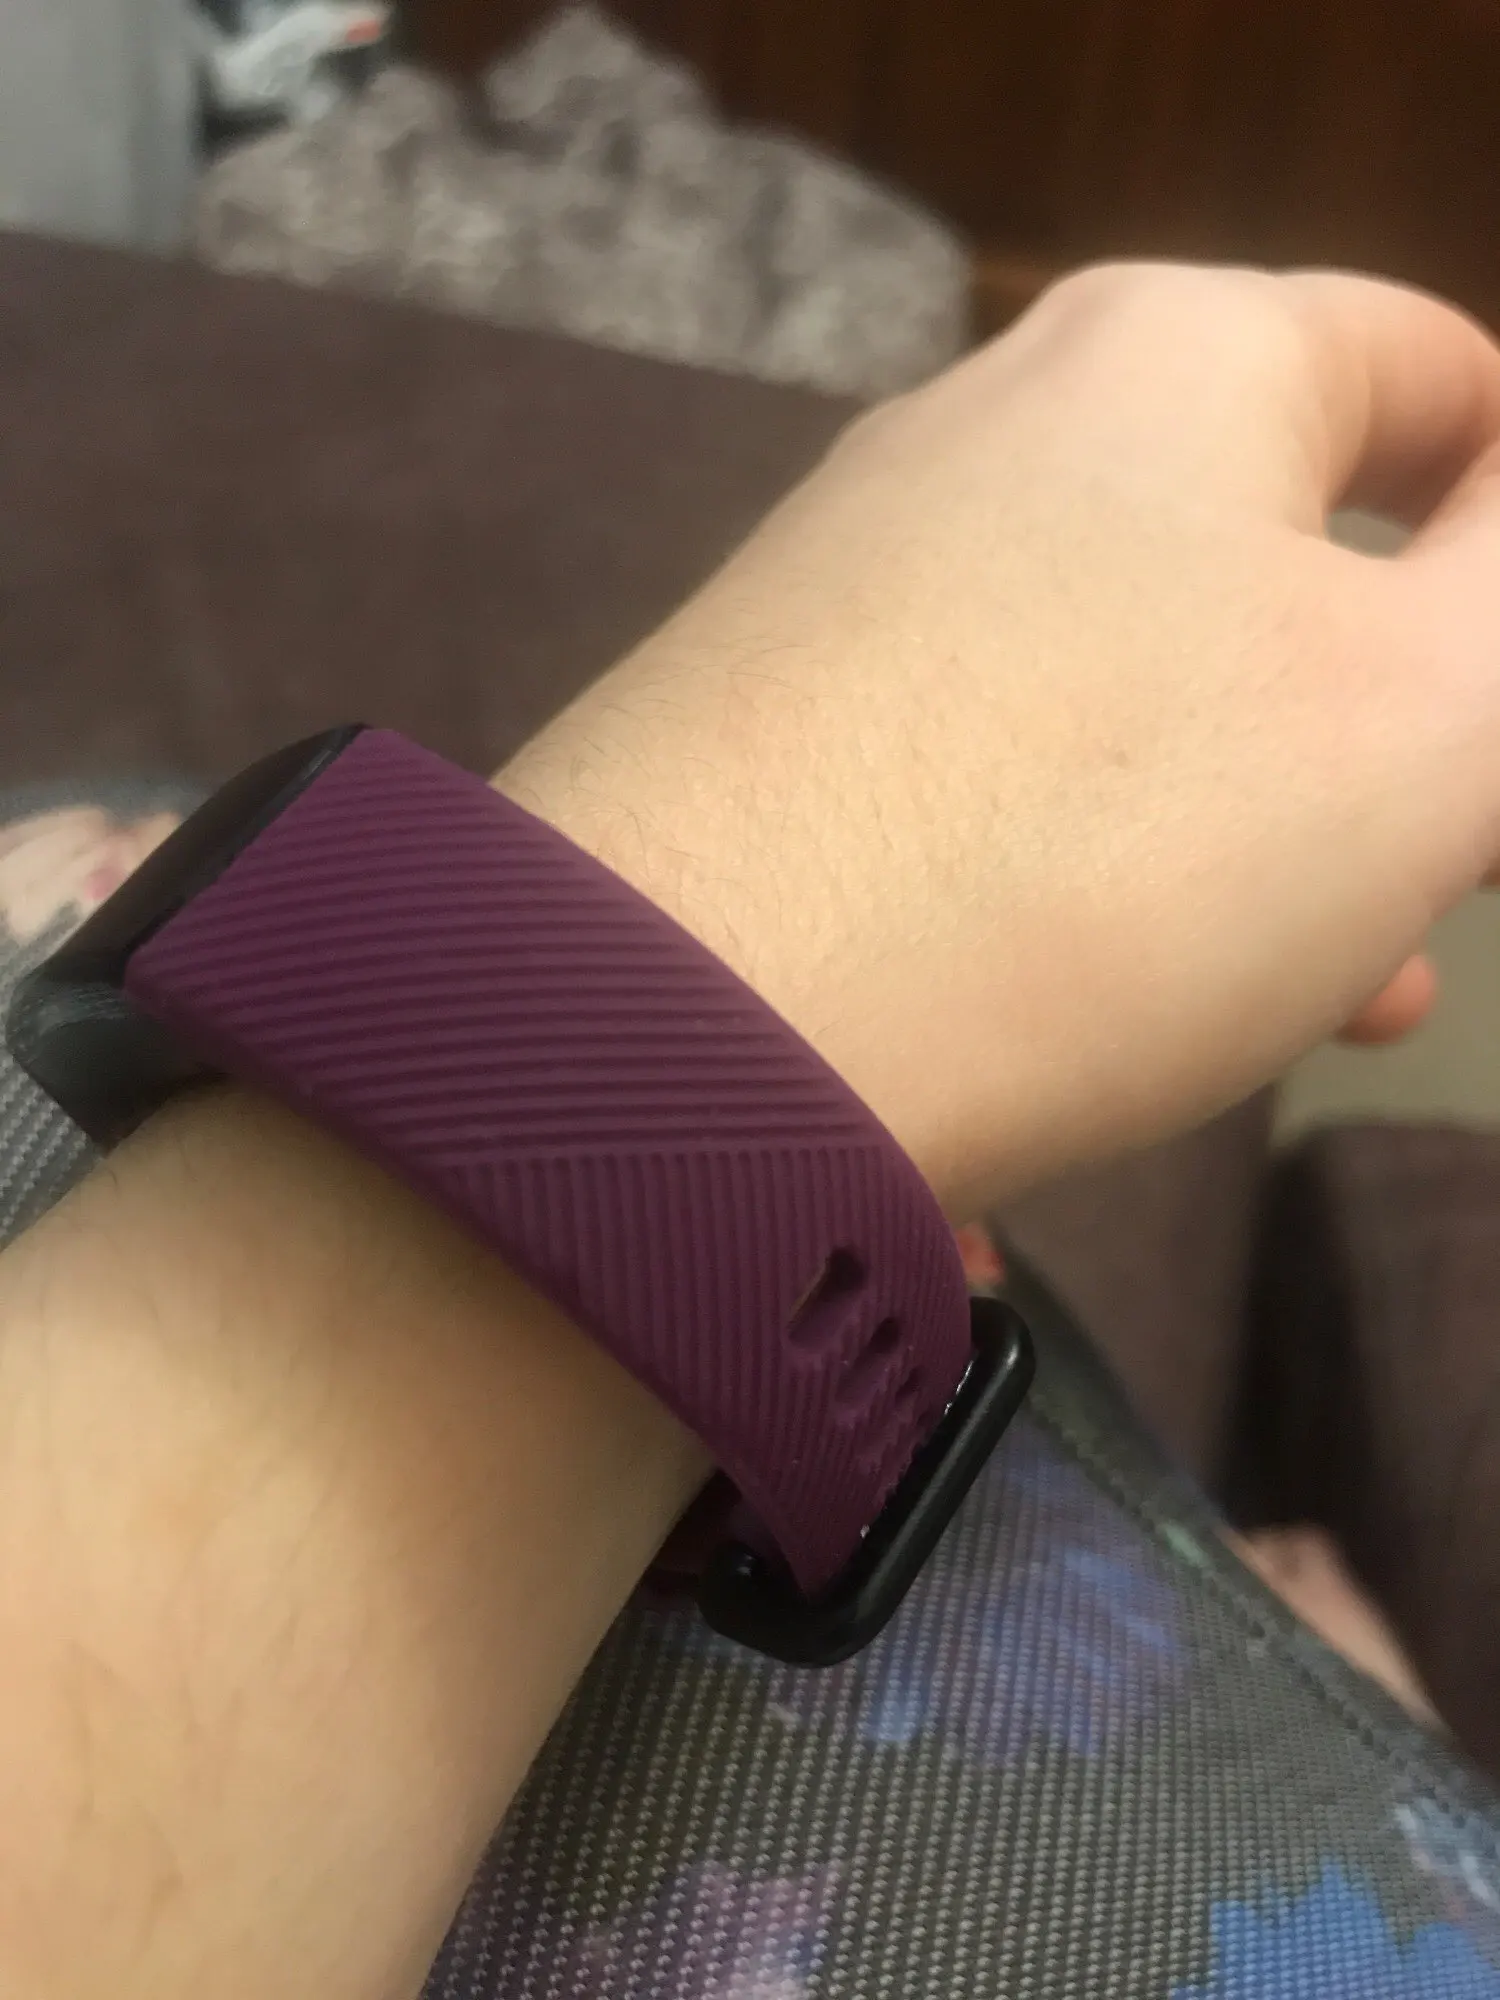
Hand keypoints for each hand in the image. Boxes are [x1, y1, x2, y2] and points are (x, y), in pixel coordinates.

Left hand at [505, 265, 1499, 1209]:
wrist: (680, 1032)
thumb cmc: (1094, 851)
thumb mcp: (1431, 719)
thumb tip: (1498, 525)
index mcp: (1168, 366)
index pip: (1423, 369)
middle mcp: (987, 440)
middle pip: (1275, 556)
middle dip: (1399, 730)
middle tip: (1453, 883)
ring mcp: (856, 590)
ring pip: (1136, 697)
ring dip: (1261, 837)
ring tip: (1333, 997)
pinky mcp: (766, 739)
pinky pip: (995, 786)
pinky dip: (1100, 880)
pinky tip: (1125, 1013)